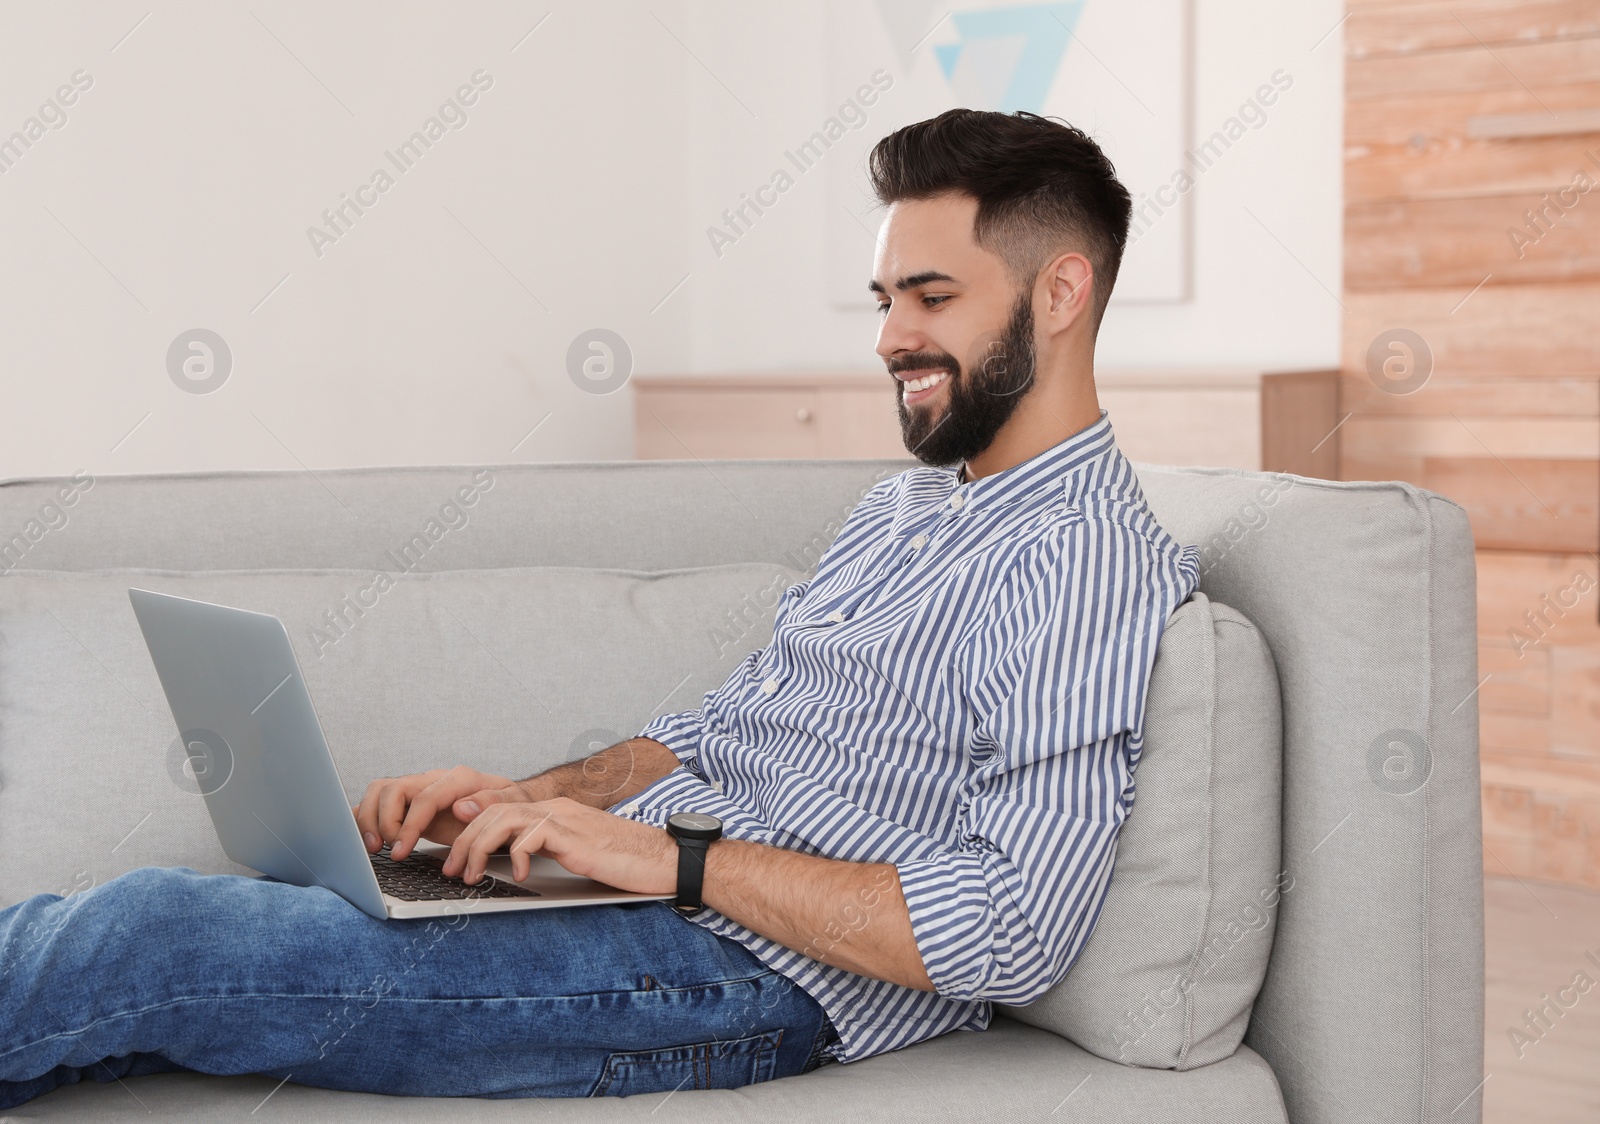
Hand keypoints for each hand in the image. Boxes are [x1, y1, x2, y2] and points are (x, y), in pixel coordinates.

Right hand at [354, 766, 538, 859]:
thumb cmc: (507, 805)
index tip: (401, 851)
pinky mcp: (410, 803)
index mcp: (458, 779)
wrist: (506, 802)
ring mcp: (419, 789)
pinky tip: (363, 837)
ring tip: (374, 847)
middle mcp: (433, 779)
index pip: (423, 797)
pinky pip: (379, 801)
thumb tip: (462, 807)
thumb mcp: (512, 803)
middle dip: (383, 821)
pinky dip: (366, 816)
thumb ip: (490, 801)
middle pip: (392, 788)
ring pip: (380, 791)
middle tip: (385, 849)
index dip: (407, 825)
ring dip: (370, 818)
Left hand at [441, 796, 676, 894]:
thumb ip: (548, 851)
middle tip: (450, 869)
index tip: (455, 856)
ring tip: (470, 874)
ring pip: (505, 817)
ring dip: (478, 846)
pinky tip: (519, 875)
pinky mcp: (575, 835)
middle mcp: (557, 809)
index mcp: (555, 812)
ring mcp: (566, 819)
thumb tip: (514, 863)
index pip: (502, 808)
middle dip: (464, 839)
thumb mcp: (577, 855)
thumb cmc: (626, 862)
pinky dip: (516, 855)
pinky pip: (531, 835)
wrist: (664, 859)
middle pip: (495, 809)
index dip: (472, 829)